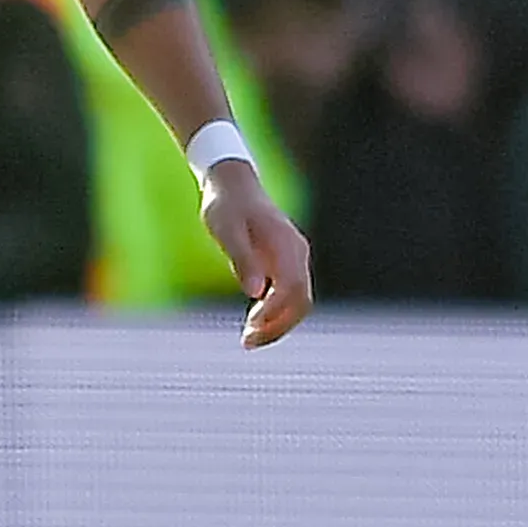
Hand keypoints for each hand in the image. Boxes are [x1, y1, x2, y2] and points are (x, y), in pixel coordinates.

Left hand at [205, 161, 311, 348]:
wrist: (232, 184)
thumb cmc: (226, 206)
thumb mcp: (227, 231)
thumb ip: (242, 259)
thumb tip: (255, 292)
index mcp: (286, 245)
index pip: (292, 288)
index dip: (274, 312)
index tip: (250, 325)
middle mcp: (297, 254)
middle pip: (301, 301)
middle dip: (278, 326)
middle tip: (248, 342)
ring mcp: (294, 259)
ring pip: (299, 302)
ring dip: (278, 324)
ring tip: (248, 339)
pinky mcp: (286, 264)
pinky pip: (289, 295)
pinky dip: (275, 313)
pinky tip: (253, 323)